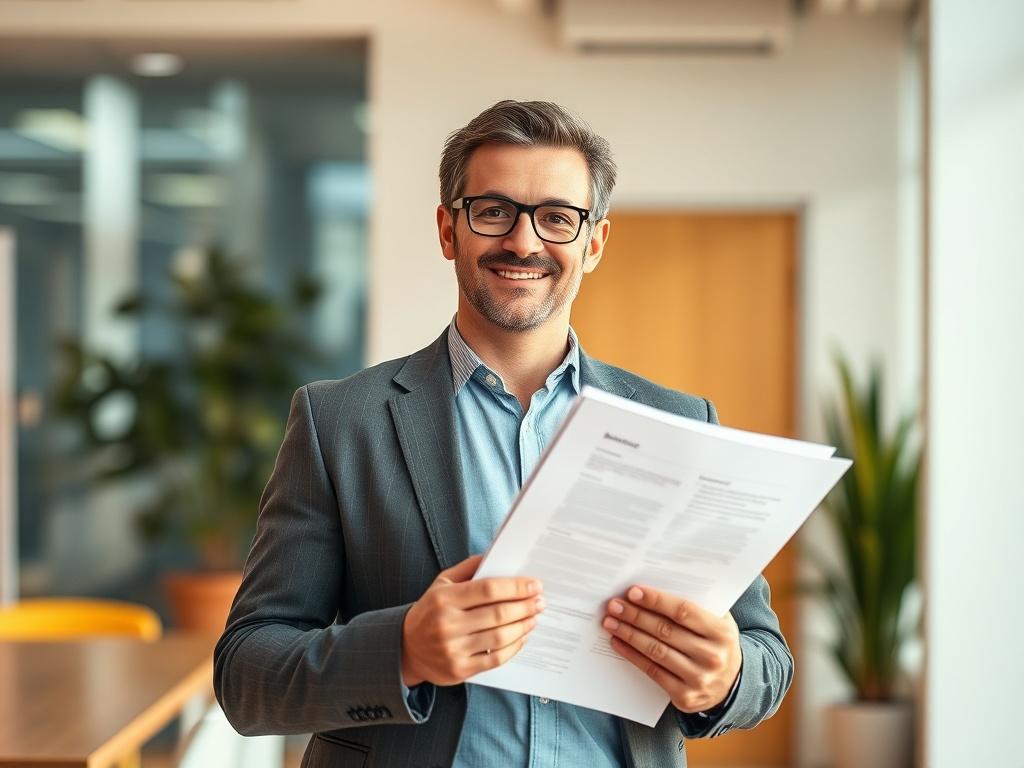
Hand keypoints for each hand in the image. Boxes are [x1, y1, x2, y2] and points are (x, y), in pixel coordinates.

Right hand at [401, 554, 544, 686]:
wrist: (405, 648)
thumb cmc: (430, 611)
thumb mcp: (441, 583)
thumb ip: (468, 568)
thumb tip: (497, 555)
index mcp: (444, 598)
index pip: (488, 589)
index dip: (515, 587)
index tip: (534, 585)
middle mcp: (448, 624)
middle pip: (498, 614)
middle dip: (525, 607)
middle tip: (540, 601)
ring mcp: (453, 649)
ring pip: (500, 638)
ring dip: (523, 626)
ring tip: (534, 617)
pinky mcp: (460, 670)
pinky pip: (495, 659)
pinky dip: (514, 647)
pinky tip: (522, 637)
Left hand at [601, 586, 740, 713]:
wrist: (733, 686)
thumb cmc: (717, 644)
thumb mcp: (718, 622)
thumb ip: (697, 605)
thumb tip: (656, 585)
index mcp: (721, 632)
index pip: (684, 611)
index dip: (656, 601)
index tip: (633, 592)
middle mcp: (712, 656)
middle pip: (665, 631)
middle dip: (635, 616)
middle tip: (614, 605)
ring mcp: (698, 678)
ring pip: (656, 651)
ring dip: (629, 634)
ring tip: (610, 622)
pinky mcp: (684, 696)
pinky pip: (652, 671)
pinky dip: (632, 655)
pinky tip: (618, 642)